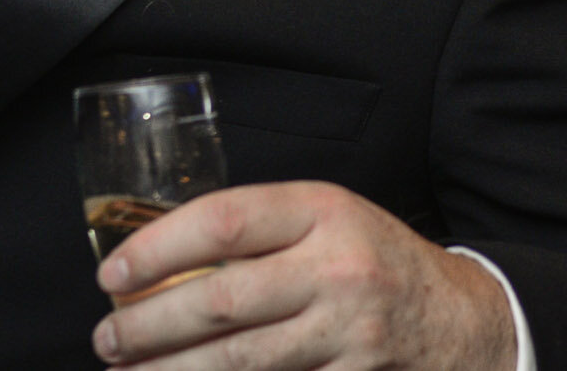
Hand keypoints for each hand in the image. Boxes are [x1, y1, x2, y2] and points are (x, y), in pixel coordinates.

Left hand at [92, 182, 515, 369]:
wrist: (460, 316)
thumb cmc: (368, 255)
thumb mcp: (322, 216)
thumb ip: (256, 229)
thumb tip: (155, 256)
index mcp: (319, 210)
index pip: (221, 222)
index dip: (156, 249)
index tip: (112, 274)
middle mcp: (335, 268)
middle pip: (221, 301)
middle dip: (149, 325)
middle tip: (106, 337)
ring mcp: (348, 331)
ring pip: (240, 359)